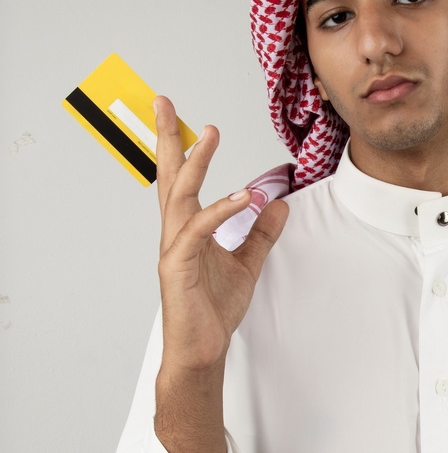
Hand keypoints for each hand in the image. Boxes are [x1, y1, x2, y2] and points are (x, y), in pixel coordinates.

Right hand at [154, 95, 288, 374]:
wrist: (202, 350)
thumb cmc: (213, 310)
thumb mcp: (247, 263)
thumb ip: (261, 233)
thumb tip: (279, 204)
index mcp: (188, 228)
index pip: (181, 179)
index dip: (181, 146)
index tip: (178, 115)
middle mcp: (176, 232)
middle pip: (168, 175)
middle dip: (166, 137)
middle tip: (163, 101)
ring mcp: (174, 247)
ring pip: (179, 195)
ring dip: (194, 163)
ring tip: (208, 133)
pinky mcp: (178, 266)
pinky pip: (197, 231)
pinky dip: (220, 210)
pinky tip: (242, 197)